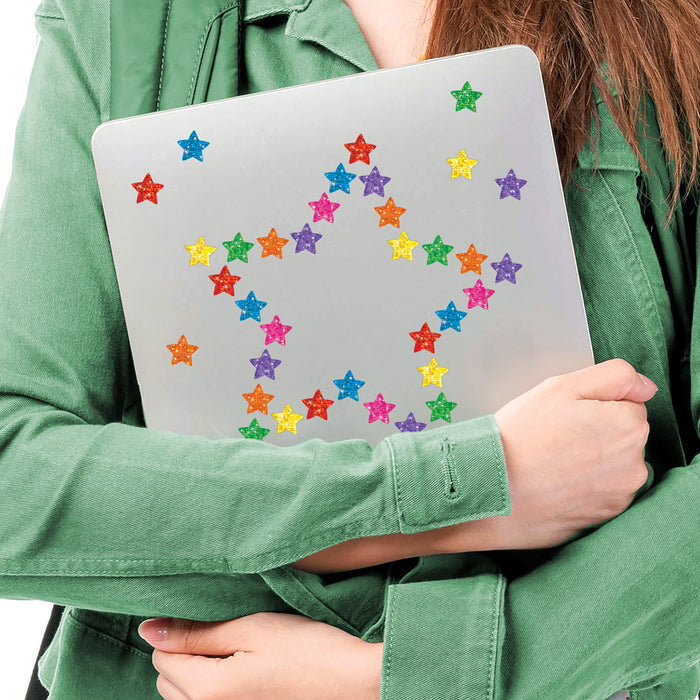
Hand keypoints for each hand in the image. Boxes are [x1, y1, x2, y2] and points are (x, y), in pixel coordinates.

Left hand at [138, 613, 382, 699]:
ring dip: (198, 672)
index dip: (182, 630)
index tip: (211, 616)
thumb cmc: (307, 650)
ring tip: (236, 650)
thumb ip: (197, 632)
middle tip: (227, 632)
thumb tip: (148, 629)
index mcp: (208, 691)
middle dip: (185, 654)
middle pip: (168, 681)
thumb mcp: (252, 629)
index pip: (163, 657)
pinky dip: (214, 686)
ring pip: (185, 697)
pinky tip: (243, 670)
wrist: (352, 683)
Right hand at [444, 358, 654, 550]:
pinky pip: (600, 493)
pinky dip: (582, 487)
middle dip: (596, 433)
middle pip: (622, 436)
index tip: (564, 415)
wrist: (490, 489)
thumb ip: (614, 377)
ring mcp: (619, 496)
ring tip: (550, 463)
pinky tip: (553, 483)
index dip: (592, 406)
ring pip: (612, 466)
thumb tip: (645, 387)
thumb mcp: (561, 387)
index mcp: (629, 426)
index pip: (627, 404)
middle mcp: (634, 464)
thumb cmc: (521, 436)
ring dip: (591, 462)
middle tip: (553, 437)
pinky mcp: (603, 519)